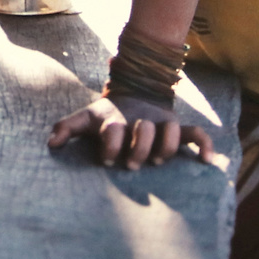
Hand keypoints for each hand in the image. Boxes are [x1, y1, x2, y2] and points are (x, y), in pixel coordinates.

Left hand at [48, 94, 215, 169]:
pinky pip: (196, 134)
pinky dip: (204, 146)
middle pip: (143, 131)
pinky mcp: (176, 128)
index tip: (107, 161)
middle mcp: (139, 121)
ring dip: (165, 146)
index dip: (111, 146)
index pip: (114, 130)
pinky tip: (207, 161)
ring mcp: (160, 123)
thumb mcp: (85, 119)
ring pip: (170, 132)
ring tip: (158, 160)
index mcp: (115, 119)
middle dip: (138, 149)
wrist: (133, 94)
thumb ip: (67, 127)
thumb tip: (51, 144)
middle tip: (132, 164)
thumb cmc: (105, 117)